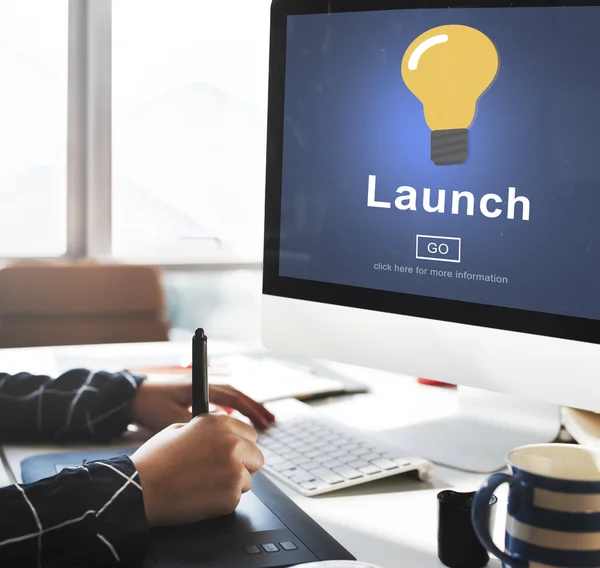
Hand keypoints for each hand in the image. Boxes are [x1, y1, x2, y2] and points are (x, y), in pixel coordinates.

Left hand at [129, 376, 274, 432]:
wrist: (129, 398)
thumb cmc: (149, 406)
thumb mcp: (171, 419)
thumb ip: (195, 427)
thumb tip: (218, 439)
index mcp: (199, 390)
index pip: (233, 397)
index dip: (251, 408)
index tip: (264, 420)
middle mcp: (202, 389)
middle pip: (236, 396)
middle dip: (255, 409)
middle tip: (271, 421)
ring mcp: (198, 394)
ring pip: (230, 400)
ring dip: (246, 411)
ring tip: (261, 423)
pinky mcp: (193, 401)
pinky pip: (220, 405)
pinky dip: (232, 414)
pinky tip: (237, 427)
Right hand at [131, 414, 263, 525]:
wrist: (140, 489)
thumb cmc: (154, 461)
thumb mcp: (179, 429)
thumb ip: (206, 429)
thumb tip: (222, 434)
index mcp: (220, 423)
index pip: (250, 434)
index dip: (240, 446)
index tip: (232, 453)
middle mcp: (232, 442)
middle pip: (256, 456)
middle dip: (242, 465)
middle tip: (219, 473)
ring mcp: (234, 467)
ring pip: (248, 478)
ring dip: (232, 484)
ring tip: (205, 485)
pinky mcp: (232, 493)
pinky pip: (237, 498)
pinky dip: (223, 501)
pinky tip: (202, 497)